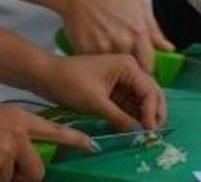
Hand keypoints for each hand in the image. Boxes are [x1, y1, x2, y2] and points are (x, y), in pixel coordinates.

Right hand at [0, 92, 90, 181]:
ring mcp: (5, 153)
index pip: (55, 131)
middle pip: (36, 171)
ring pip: (9, 181)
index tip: (93, 146)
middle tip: (5, 173)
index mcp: (20, 118)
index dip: (76, 141)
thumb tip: (18, 155)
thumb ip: (12, 133)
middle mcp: (18, 135)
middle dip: (24, 179)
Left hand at [37, 54, 166, 132]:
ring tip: (144, 135)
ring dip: (144, 117)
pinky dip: (133, 116)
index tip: (150, 131)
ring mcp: (122, 80)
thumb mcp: (96, 102)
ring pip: (141, 101)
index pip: (150, 91)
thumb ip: (119, 118)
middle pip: (151, 94)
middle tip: (153, 135)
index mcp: (128, 66)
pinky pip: (129, 104)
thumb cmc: (70, 82)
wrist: (47, 76)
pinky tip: (134, 129)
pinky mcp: (115, 89)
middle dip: (154, 114)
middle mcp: (129, 70)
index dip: (152, 112)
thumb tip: (138, 133)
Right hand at [57, 0, 173, 73]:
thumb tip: (168, 48)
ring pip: (114, 70)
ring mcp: (103, 48)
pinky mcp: (86, 52)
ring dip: (114, 68)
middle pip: (131, 70)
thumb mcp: (139, 6)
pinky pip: (97, 66)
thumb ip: (155, 30)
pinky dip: (98, 64)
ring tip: (110, 55)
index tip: (144, 69)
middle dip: (130, 69)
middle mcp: (122, 42)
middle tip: (126, 63)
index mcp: (138, 32)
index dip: (147, 70)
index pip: (149, 66)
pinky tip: (98, 53)